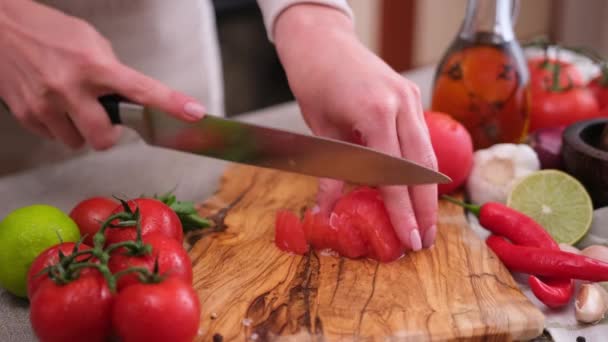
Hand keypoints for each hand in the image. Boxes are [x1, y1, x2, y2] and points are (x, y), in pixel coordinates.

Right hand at [0, 1, 205, 149]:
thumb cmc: (48, 30)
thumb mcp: (89, 41)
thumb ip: (112, 70)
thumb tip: (129, 96)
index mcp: (94, 66)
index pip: (141, 90)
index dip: (171, 104)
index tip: (194, 114)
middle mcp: (71, 88)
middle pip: (104, 139)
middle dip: (109, 135)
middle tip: (105, 118)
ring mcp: (45, 105)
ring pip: (77, 143)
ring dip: (82, 131)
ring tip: (72, 106)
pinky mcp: (26, 115)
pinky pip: (54, 137)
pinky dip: (59, 127)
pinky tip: (53, 105)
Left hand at [274, 4, 437, 250]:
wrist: (321, 40)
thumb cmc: (314, 82)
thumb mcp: (320, 131)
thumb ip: (330, 173)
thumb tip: (328, 213)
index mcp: (376, 112)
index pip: (394, 174)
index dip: (403, 211)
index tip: (410, 239)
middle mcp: (402, 104)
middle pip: (422, 168)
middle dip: (426, 208)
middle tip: (426, 241)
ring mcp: (410, 97)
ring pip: (428, 154)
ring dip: (428, 191)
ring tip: (427, 222)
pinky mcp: (411, 95)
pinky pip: (421, 138)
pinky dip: (422, 167)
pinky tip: (419, 189)